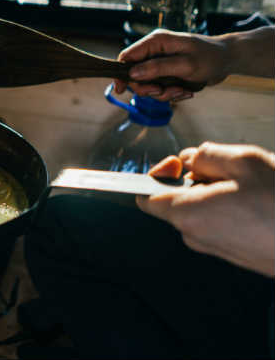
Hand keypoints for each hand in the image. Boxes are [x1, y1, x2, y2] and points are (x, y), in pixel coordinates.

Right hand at [113, 29, 229, 100]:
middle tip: (163, 92)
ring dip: (163, 93)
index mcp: (156, 42)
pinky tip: (186, 90)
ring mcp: (160, 62)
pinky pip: (159, 88)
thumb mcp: (185, 64)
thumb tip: (133, 73)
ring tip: (182, 91)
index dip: (121, 73)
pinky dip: (171, 94)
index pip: (127, 56)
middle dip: (149, 88)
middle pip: (135, 74)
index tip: (121, 89)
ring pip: (148, 84)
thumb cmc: (210, 57)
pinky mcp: (166, 72)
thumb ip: (158, 68)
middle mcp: (154, 51)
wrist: (229, 60)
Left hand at [137, 142, 274, 276]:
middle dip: (198, 178)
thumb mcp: (244, 161)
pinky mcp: (237, 254)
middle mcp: (196, 235)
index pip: (147, 197)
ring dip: (221, 191)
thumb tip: (191, 159)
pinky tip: (262, 201)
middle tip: (231, 169)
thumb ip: (207, 154)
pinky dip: (234, 207)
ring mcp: (217, 248)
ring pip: (204, 209)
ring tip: (254, 186)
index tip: (179, 163)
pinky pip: (223, 223)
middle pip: (178, 199)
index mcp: (187, 214)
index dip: (158, 174)